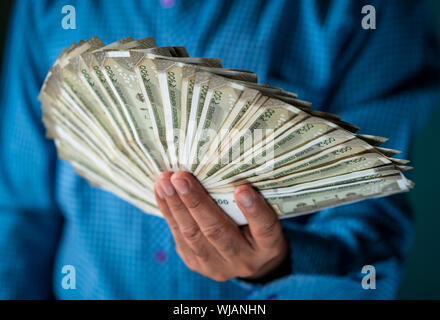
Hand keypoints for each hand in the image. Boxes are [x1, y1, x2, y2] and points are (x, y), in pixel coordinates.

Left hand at [154, 171, 287, 281]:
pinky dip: (169, 212)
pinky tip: (161, 192)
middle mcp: (243, 260)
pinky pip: (179, 236)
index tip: (242, 189)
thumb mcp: (267, 215)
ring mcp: (217, 266)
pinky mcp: (196, 264)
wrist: (248, 262)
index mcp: (268, 247)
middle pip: (217, 232)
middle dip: (196, 203)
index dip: (254, 211)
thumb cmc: (257, 228)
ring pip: (192, 235)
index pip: (265, 229)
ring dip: (175, 205)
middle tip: (180, 177)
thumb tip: (226, 167)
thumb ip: (253, 200)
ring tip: (164, 182)